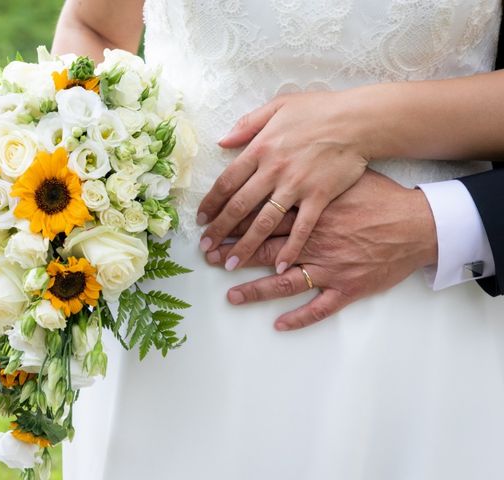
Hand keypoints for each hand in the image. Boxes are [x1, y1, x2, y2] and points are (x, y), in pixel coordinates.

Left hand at [197, 90, 369, 273]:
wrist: (359, 119)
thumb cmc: (319, 110)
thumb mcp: (278, 105)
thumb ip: (248, 124)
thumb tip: (222, 141)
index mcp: (261, 148)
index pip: (227, 181)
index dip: (211, 202)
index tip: (201, 219)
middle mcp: (273, 170)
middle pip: (239, 206)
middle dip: (220, 230)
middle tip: (206, 247)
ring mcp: (296, 186)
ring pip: (264, 222)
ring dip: (245, 245)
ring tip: (230, 263)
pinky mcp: (319, 197)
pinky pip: (302, 228)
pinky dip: (290, 249)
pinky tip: (279, 267)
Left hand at [205, 171, 438, 330]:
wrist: (419, 223)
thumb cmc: (381, 195)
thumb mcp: (344, 173)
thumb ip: (312, 169)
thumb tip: (293, 158)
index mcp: (310, 213)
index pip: (262, 218)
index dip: (233, 225)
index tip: (212, 229)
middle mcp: (313, 241)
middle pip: (265, 248)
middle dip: (234, 255)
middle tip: (210, 260)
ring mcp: (329, 268)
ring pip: (284, 283)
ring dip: (256, 290)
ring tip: (231, 296)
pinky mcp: (348, 288)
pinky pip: (319, 308)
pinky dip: (299, 318)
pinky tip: (278, 324)